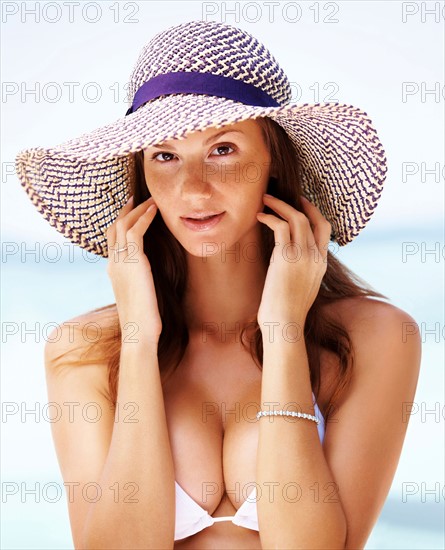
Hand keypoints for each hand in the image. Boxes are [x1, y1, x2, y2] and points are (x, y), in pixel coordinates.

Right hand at [106, 196, 161, 344]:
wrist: (138, 331)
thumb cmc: (142, 319)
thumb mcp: (139, 295)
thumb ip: (140, 282)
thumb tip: (149, 280)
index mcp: (113, 270)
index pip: (112, 239)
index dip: (120, 223)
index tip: (130, 211)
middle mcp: (113, 262)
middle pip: (114, 227)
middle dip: (125, 210)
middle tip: (136, 197)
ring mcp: (120, 261)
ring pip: (123, 225)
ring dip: (138, 209)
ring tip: (151, 199)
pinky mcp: (133, 261)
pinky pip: (136, 231)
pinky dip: (144, 217)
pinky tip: (155, 210)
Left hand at [256, 194, 330, 334]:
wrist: (284, 323)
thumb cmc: (287, 311)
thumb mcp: (302, 287)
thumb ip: (301, 270)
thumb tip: (286, 259)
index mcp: (321, 263)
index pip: (325, 229)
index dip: (314, 212)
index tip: (301, 203)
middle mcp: (315, 256)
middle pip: (311, 219)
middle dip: (295, 203)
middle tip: (279, 196)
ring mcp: (303, 256)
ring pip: (297, 218)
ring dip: (279, 205)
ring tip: (265, 199)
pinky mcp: (286, 257)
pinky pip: (281, 226)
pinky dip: (270, 217)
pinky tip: (259, 216)